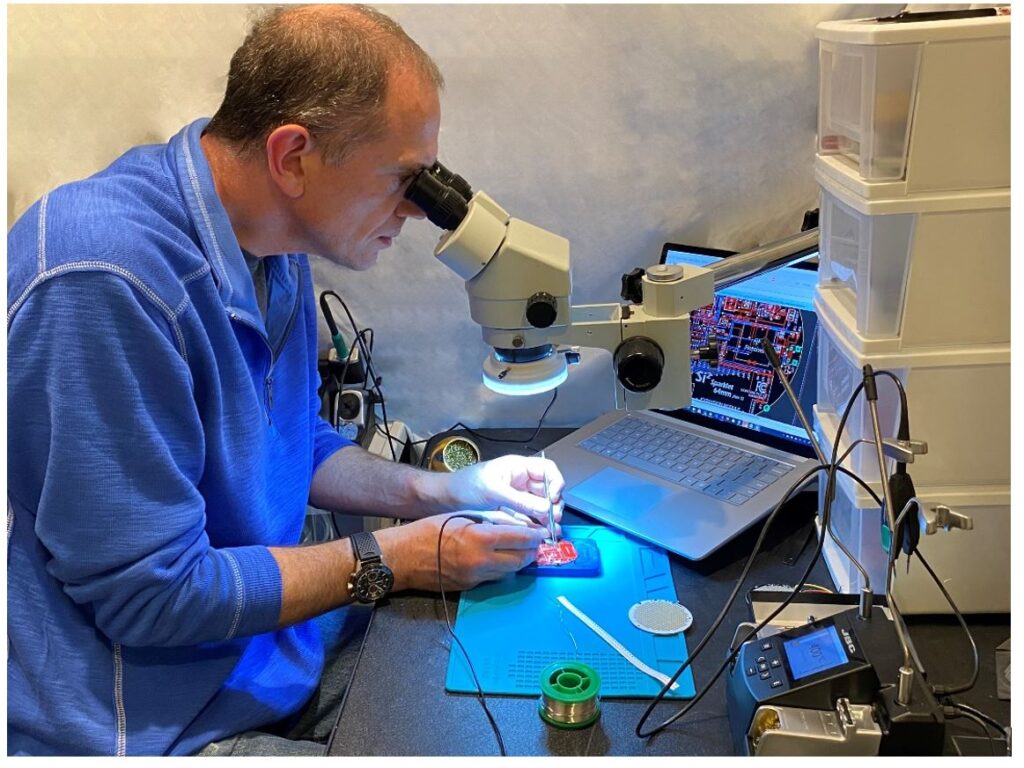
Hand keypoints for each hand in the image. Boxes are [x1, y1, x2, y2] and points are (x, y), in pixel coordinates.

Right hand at [378, 514, 547, 591]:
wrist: (403, 557)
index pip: (520, 538)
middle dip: (532, 551)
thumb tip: (512, 523)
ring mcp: (477, 577)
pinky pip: (495, 578)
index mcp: (481, 538)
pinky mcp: (471, 587)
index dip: (535, 535)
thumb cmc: (428, 531)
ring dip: (520, 561)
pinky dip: (503, 569)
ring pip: (510, 572)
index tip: (543, 532)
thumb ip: (489, 521)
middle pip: (521, 559)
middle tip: (536, 542)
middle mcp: (482, 561)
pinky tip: (501, 559)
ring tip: (522, 551)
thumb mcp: (462, 516)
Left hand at [445, 454, 564, 527]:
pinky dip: (536, 526)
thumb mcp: (494, 492)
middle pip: (548, 490)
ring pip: (541, 507)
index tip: (554, 499)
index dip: (556, 483)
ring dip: (547, 518)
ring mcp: (517, 497)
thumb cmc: (465, 487)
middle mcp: (521, 481)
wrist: (445, 500)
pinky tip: (540, 534)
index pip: (548, 470)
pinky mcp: (512, 513)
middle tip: (553, 519)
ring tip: (550, 531)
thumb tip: (547, 509)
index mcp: (518, 468)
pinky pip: (530, 518)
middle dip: (554, 504)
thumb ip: (521, 501)